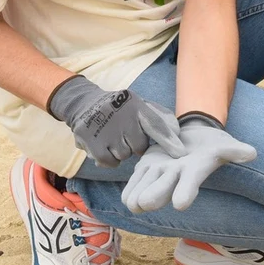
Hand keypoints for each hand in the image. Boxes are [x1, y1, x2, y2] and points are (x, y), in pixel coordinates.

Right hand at [47, 76, 184, 168]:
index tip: (181, 153)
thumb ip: (159, 117)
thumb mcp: (138, 104)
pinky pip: (110, 161)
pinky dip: (110, 159)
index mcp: (134, 103)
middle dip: (134, 144)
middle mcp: (120, 113)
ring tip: (112, 136)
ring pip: (124, 155)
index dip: (168, 140)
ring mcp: (104, 126)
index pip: (155, 124)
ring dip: (120, 151)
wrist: (83, 103)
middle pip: (139, 146)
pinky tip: (105, 146)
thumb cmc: (119, 108)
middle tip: (124, 133)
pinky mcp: (90, 139)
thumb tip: (177, 132)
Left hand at [121, 115, 256, 212]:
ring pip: (143, 192)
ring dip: (137, 196)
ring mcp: (159, 172)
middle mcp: (175, 177)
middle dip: (153, 196)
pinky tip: (127, 197)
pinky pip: (133, 185)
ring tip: (133, 203)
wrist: (195, 138)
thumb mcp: (225, 145)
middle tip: (143, 203)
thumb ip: (235, 150)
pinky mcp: (145, 167)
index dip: (185, 191)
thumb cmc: (213, 145)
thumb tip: (252, 154)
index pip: (189, 183)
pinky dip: (130, 189)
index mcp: (194, 171)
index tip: (180, 204)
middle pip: (162, 191)